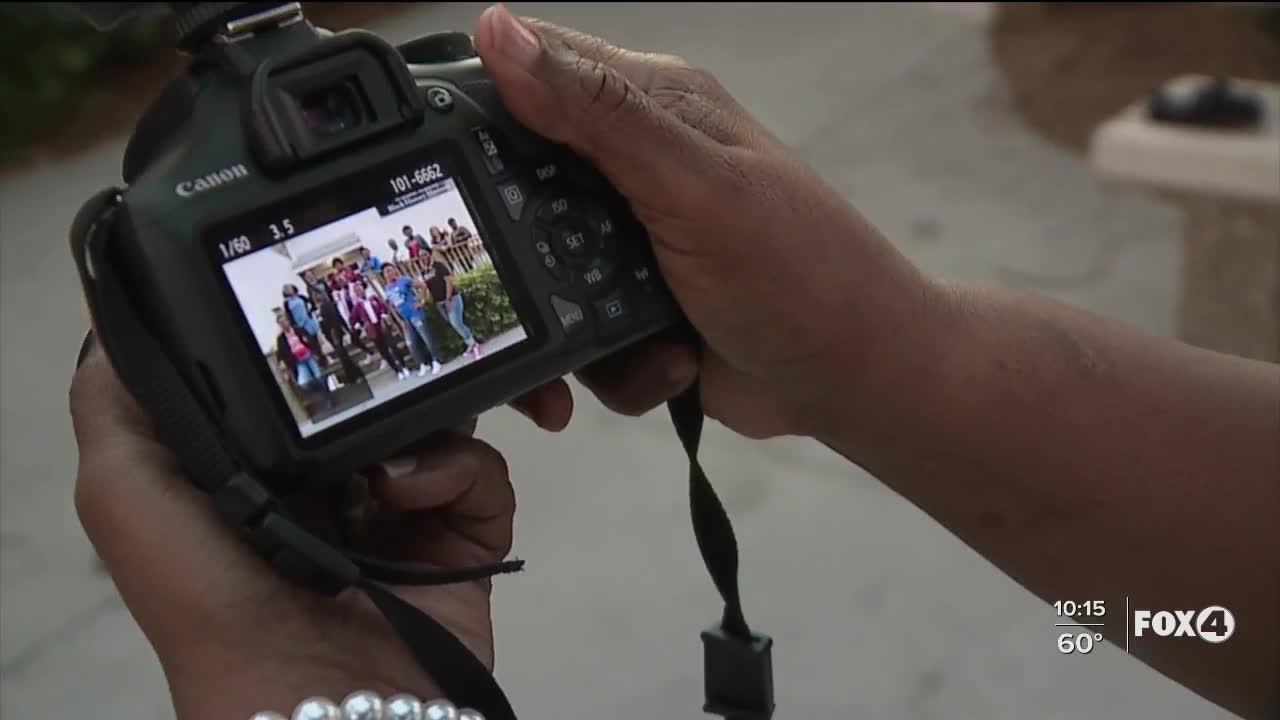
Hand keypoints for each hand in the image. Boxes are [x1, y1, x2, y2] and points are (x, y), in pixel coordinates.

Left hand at [71, 341, 514, 719]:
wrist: (320, 702)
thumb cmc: (214, 603)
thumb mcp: (128, 502)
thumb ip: (117, 414)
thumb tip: (130, 329)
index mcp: (262, 476)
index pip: (295, 386)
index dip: (305, 345)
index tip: (315, 306)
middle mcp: (336, 491)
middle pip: (374, 396)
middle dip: (386, 370)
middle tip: (389, 347)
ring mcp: (406, 516)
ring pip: (438, 424)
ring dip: (427, 421)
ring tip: (392, 456)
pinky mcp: (464, 541)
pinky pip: (484, 474)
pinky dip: (462, 471)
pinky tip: (414, 493)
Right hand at [481, 6, 946, 438]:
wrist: (855, 378)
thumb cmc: (804, 271)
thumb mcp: (697, 186)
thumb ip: (600, 116)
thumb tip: (501, 32)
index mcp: (652, 108)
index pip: (535, 72)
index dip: (480, 108)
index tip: (441, 167)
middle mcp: (634, 167)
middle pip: (518, 186)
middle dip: (517, 249)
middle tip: (538, 286)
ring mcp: (630, 241)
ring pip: (537, 273)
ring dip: (568, 327)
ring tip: (627, 345)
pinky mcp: (631, 307)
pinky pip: (574, 334)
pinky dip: (609, 365)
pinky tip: (662, 365)